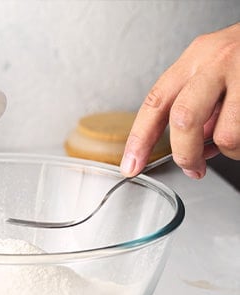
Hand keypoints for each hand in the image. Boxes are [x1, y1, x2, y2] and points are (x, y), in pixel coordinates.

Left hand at [121, 22, 239, 178]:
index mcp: (194, 58)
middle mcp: (216, 62)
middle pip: (183, 120)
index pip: (155, 102)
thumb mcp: (213, 71)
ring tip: (234, 145)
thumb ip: (195, 105)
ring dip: (228, 151)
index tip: (131, 165)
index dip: (139, 139)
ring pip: (225, 134)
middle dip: (185, 153)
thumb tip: (190, 149)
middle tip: (192, 168)